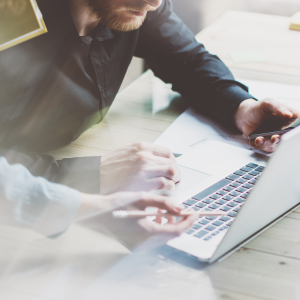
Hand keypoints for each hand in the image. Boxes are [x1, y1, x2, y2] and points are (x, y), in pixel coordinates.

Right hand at [78, 192, 195, 249]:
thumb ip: (164, 203)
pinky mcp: (136, 243)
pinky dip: (160, 227)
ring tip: (166, 211)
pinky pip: (155, 238)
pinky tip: (156, 216)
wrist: (99, 213)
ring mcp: (140, 245)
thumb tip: (181, 208)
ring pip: (164, 236)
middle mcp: (145, 242)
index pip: (176, 230)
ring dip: (170, 224)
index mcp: (147, 231)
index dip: (188, 221)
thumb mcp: (143, 198)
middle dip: (180, 222)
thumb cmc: (118, 204)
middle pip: (171, 235)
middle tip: (184, 210)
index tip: (195, 213)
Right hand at [100, 142, 179, 193]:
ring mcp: (145, 169)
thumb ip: (140, 152)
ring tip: (173, 183)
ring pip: (172, 171)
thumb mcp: (125, 152)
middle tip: (176, 177)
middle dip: (176, 171)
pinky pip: (165, 184)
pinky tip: (166, 189)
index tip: (172, 166)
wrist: (95, 178)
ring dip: (175, 178)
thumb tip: (154, 157)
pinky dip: (169, 187)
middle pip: (171, 162)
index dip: (172, 160)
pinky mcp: (144, 183)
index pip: (166, 151)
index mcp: (141, 146)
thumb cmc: (107, 167)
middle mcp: (145, 156)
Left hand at [235, 98, 299, 151]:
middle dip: (279, 140)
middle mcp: (282, 130)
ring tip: (258, 139)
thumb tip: (288, 114)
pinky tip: (253, 140)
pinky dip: (257, 145)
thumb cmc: (258, 109)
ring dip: (265, 143)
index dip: (293, 132)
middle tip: (273, 138)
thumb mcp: (268, 103)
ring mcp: (273, 137)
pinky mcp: (264, 143)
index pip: (295, 127)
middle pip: (285, 138)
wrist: (244, 116)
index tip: (288, 132)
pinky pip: (262, 147)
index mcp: (287, 119)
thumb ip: (278, 107)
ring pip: (273, 145)